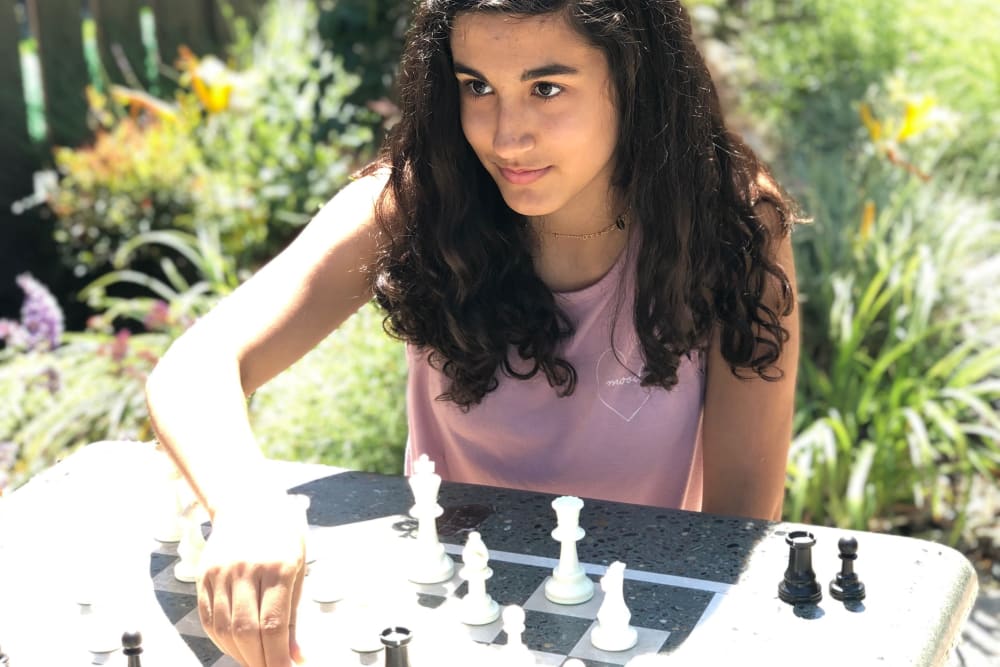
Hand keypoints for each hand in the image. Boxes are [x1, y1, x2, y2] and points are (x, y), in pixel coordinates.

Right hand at [196, 498, 306, 666]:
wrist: (249, 502)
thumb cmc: (282, 536)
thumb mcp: (298, 568)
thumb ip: (294, 615)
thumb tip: (295, 656)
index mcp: (278, 567)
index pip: (273, 625)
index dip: (277, 657)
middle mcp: (246, 570)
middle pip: (247, 631)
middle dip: (259, 660)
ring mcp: (221, 573)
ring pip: (225, 628)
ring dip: (239, 654)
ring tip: (255, 662)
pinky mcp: (204, 576)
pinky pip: (209, 618)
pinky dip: (221, 640)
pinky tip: (235, 647)